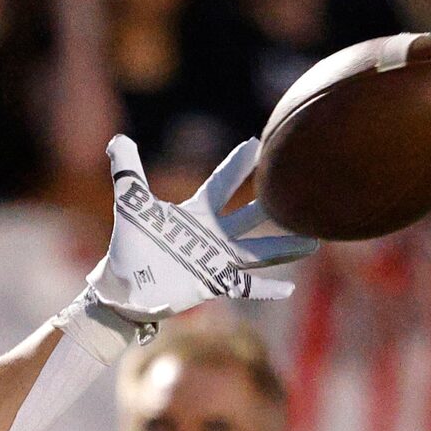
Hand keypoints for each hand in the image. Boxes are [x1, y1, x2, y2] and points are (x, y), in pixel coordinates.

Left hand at [84, 135, 316, 323]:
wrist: (121, 290)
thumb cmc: (126, 250)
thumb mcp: (131, 208)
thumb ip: (127, 174)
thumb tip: (117, 139)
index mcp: (196, 213)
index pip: (222, 183)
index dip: (239, 164)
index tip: (257, 143)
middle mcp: (212, 235)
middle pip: (250, 215)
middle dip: (275, 202)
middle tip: (300, 186)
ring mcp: (215, 260)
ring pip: (257, 251)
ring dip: (284, 248)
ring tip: (313, 241)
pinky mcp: (212, 284)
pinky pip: (244, 286)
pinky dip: (264, 289)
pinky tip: (288, 289)